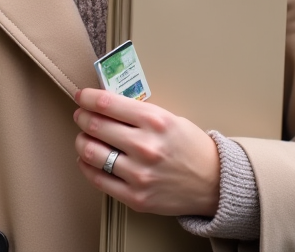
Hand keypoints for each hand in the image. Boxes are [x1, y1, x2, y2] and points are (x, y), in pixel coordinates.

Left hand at [73, 88, 219, 216]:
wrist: (213, 183)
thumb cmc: (191, 147)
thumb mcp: (170, 119)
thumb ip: (139, 113)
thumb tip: (105, 105)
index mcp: (155, 121)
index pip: (107, 104)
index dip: (87, 98)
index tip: (81, 97)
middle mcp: (145, 146)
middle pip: (95, 126)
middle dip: (82, 117)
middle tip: (81, 115)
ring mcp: (139, 174)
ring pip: (91, 152)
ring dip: (81, 141)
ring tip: (84, 137)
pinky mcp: (136, 197)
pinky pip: (98, 179)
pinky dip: (86, 166)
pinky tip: (88, 159)